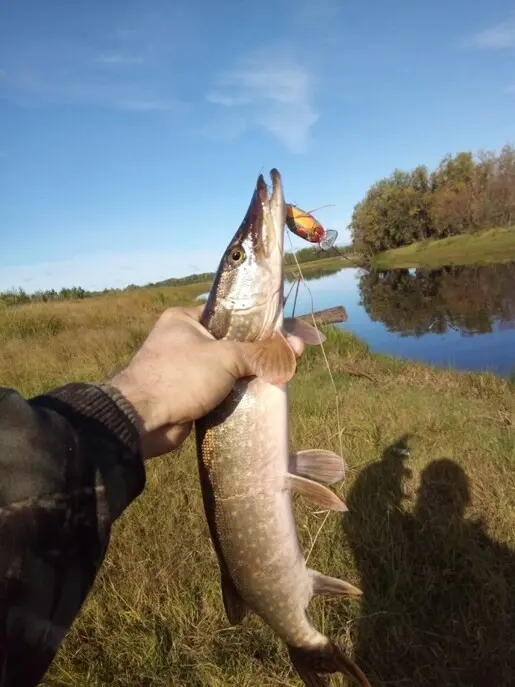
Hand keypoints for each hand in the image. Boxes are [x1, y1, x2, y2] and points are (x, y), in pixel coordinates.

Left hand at [109, 305, 304, 458]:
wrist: (142, 421)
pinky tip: (261, 394)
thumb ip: (261, 352)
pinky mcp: (189, 394)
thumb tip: (296, 348)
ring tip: (281, 375)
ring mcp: (186, 368)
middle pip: (232, 342)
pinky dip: (238, 392)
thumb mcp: (226, 357)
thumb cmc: (180, 377)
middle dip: (258, 350)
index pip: (231, 314)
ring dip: (249, 374)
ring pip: (228, 368)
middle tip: (289, 355)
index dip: (260, 322)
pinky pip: (221, 388)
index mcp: (185, 319)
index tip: (285, 330)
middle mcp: (184, 339)